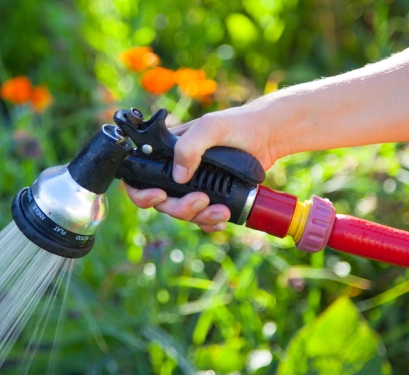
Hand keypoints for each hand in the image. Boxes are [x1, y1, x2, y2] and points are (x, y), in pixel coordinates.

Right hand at [124, 103, 279, 231]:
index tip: (160, 195)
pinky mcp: (213, 196)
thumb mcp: (211, 128)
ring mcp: (195, 185)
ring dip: (200, 217)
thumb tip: (178, 176)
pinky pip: (202, 218)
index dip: (142, 192)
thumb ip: (190, 147)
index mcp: (168, 152)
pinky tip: (223, 218)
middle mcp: (177, 170)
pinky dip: (210, 222)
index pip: (140, 176)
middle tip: (202, 200)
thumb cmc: (238, 124)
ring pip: (183, 212)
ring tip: (222, 211)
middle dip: (180, 207)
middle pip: (163, 201)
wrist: (269, 136)